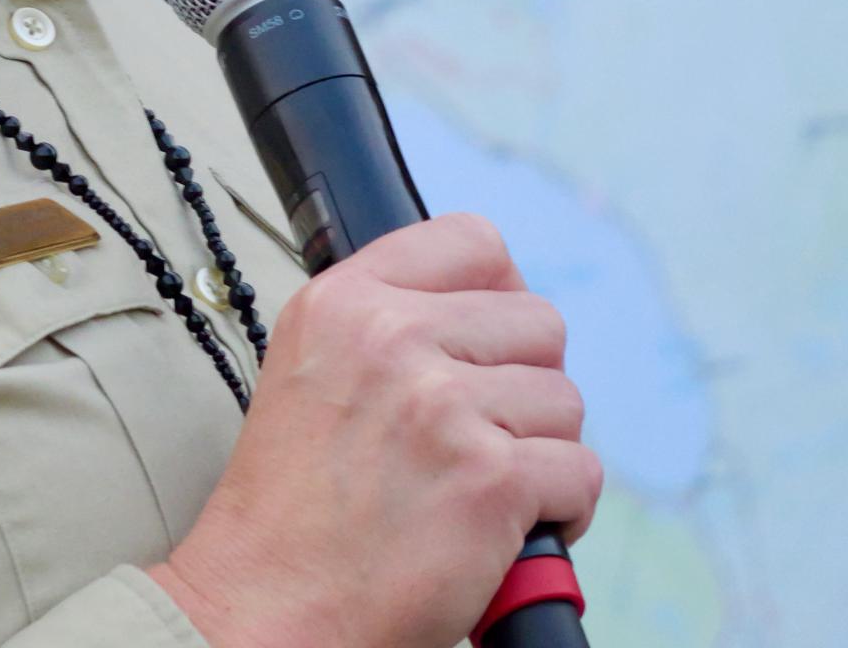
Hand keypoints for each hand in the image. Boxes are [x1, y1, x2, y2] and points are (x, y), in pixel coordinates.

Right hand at [143, 213, 600, 647]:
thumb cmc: (291, 510)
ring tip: (481, 489)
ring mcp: (443, 406)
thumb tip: (487, 308)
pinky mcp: (490, 479)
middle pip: (538, 322)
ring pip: (565, 401)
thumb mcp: (309, 370)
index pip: (473, 242)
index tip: (489, 345)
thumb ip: (386, 324)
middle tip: (481, 436)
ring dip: (541, 453)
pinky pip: (580, 473)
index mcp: (345, 302)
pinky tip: (504, 529)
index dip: (499, 296)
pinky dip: (561, 513)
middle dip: (524, 386)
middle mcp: (391, 338)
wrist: (267, 606)